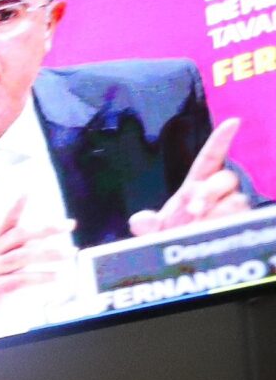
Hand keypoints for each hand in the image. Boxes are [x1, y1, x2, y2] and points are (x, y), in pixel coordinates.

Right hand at [0, 192, 75, 328]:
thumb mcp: (2, 264)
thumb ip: (21, 250)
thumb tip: (43, 239)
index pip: (6, 224)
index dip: (16, 208)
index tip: (27, 192)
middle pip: (20, 236)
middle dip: (46, 228)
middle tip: (68, 224)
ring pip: (23, 257)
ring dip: (50, 254)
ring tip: (70, 253)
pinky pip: (21, 280)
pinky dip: (41, 277)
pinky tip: (57, 276)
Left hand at [131, 118, 249, 235]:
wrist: (181, 257)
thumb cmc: (170, 238)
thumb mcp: (153, 231)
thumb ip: (146, 225)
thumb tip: (138, 221)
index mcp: (196, 185)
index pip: (210, 158)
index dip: (220, 141)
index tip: (232, 122)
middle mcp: (216, 193)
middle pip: (226, 178)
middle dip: (209, 192)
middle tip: (194, 211)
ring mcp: (230, 207)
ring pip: (236, 200)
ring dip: (217, 213)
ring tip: (199, 228)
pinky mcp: (238, 223)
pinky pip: (240, 219)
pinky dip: (224, 226)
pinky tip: (211, 233)